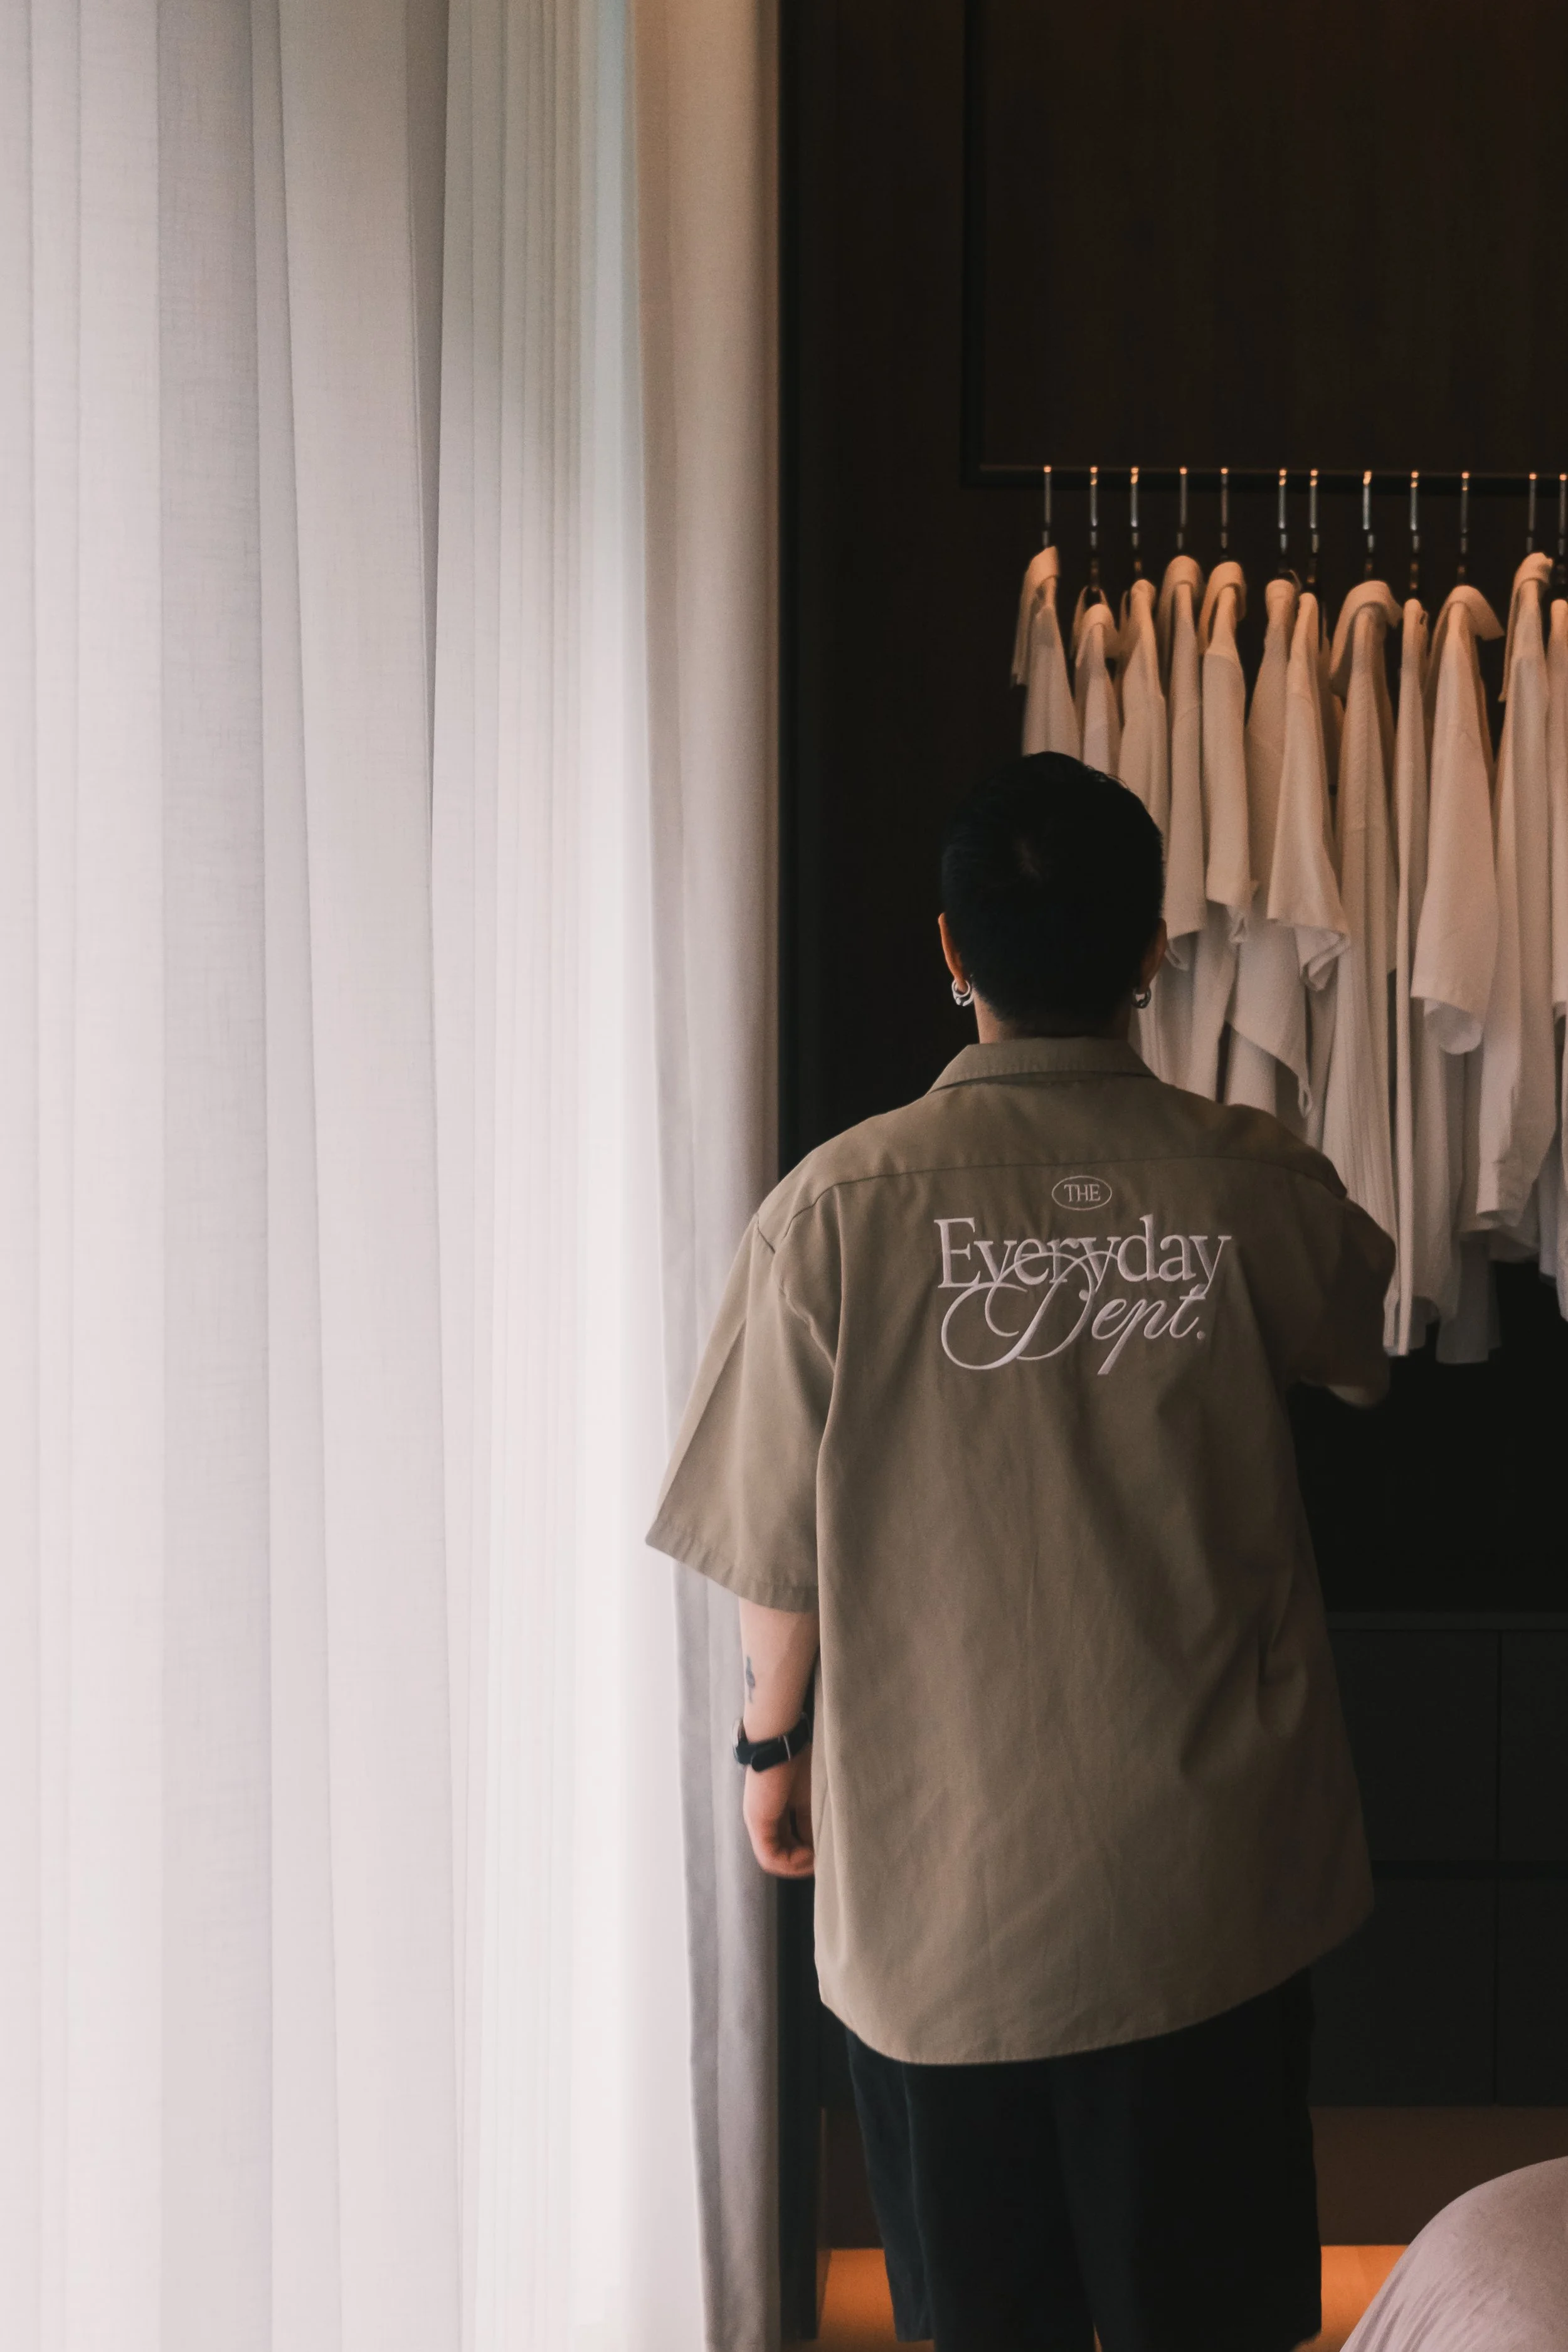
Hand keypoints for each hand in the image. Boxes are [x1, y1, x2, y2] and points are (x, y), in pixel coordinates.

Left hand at [741, 1744, 814, 1877]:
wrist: (779, 1740)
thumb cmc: (798, 1760)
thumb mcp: (811, 1795)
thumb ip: (811, 1819)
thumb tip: (823, 1844)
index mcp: (776, 1811)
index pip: (790, 1841)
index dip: (809, 1852)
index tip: (827, 1853)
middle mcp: (764, 1819)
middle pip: (782, 1854)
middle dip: (803, 1863)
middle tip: (824, 1862)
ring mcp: (759, 1822)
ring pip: (774, 1859)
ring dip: (797, 1865)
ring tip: (817, 1861)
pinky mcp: (758, 1822)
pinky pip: (770, 1856)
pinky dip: (790, 1862)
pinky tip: (808, 1856)